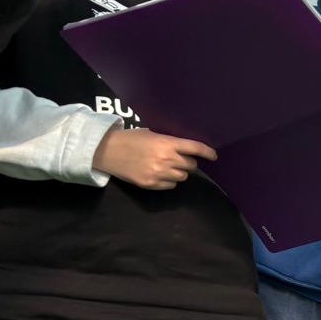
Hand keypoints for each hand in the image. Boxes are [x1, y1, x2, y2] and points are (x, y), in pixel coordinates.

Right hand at [92, 127, 216, 189]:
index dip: (208, 152)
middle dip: (188, 162)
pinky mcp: (151, 184)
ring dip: (179, 172)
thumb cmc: (130, 139)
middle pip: (191, 165)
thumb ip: (170, 141)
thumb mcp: (151, 134)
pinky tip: (158, 173)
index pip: (195, 148)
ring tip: (165, 165)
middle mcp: (166, 159)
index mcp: (167, 143)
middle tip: (178, 158)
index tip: (214, 156)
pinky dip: (169, 180)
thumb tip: (187, 148)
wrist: (106, 151)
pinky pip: (171, 185)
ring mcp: (159, 174)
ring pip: (183, 177)